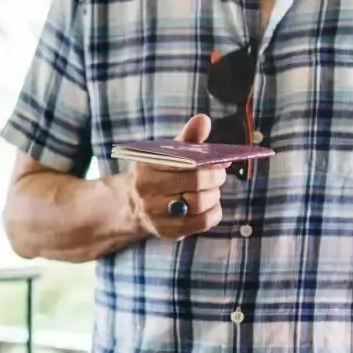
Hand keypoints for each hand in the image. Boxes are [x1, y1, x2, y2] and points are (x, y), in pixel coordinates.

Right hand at [128, 115, 226, 239]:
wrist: (133, 204)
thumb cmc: (157, 173)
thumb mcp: (166, 153)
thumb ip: (187, 137)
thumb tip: (203, 119)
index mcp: (146, 169)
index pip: (184, 164)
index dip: (208, 163)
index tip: (218, 162)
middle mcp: (147, 194)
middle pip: (194, 185)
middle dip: (214, 179)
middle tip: (219, 175)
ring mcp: (156, 215)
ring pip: (199, 205)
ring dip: (214, 195)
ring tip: (213, 190)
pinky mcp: (167, 232)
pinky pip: (201, 223)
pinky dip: (213, 212)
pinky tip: (210, 205)